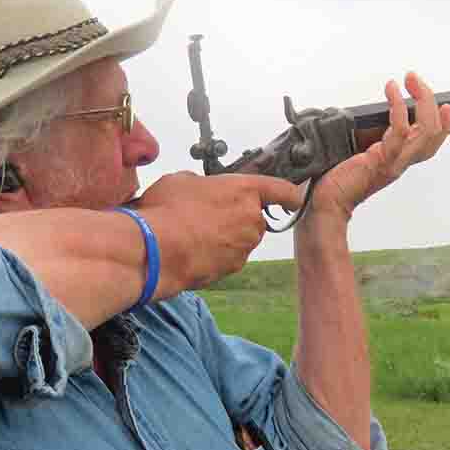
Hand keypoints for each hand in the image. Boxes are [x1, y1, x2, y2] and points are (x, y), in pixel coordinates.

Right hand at [133, 171, 302, 290]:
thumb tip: (203, 191)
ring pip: (242, 239)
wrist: (156, 250)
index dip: (288, 194)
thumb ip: (204, 184)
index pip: (281, 190)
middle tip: (209, 213)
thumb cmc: (167, 211)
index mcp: (244, 191)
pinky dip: (216, 254)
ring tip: (194, 231)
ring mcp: (244, 247)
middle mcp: (251, 220)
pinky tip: (193, 249)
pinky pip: (229, 257)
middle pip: (255, 217)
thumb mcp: (182, 181)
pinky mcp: (232, 268)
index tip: (293, 198)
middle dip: (237, 216)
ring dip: (226, 236)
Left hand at [309, 72, 449, 224]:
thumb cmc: (334, 181)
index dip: (443, 124)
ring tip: (408, 80)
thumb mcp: (356, 155)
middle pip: (433, 132)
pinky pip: (400, 132)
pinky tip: (391, 90)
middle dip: (429, 100)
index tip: (444, 104)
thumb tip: (358, 121)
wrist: (325, 202)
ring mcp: (394, 163)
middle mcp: (401, 162)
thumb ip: (367, 142)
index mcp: (397, 161)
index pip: (430, 144)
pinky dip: (398, 107)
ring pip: (426, 130)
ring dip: (422, 99)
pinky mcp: (382, 161)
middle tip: (414, 78)